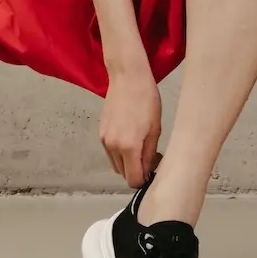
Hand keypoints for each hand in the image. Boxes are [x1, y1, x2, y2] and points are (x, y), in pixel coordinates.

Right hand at [99, 61, 162, 186]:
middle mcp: (112, 146)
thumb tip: (147, 169)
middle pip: (123, 174)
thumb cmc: (146, 99)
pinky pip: (110, 152)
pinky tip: (130, 137)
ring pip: (116, 164)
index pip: (133, 179)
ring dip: (127, 162)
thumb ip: (149, 153)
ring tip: (140, 145)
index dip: (144, 179)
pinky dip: (120, 152)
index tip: (153, 168)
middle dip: (136, 170)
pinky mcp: (100, 132)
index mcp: (128, 147)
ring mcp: (104, 139)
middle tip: (150, 155)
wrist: (127, 77)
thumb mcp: (155, 128)